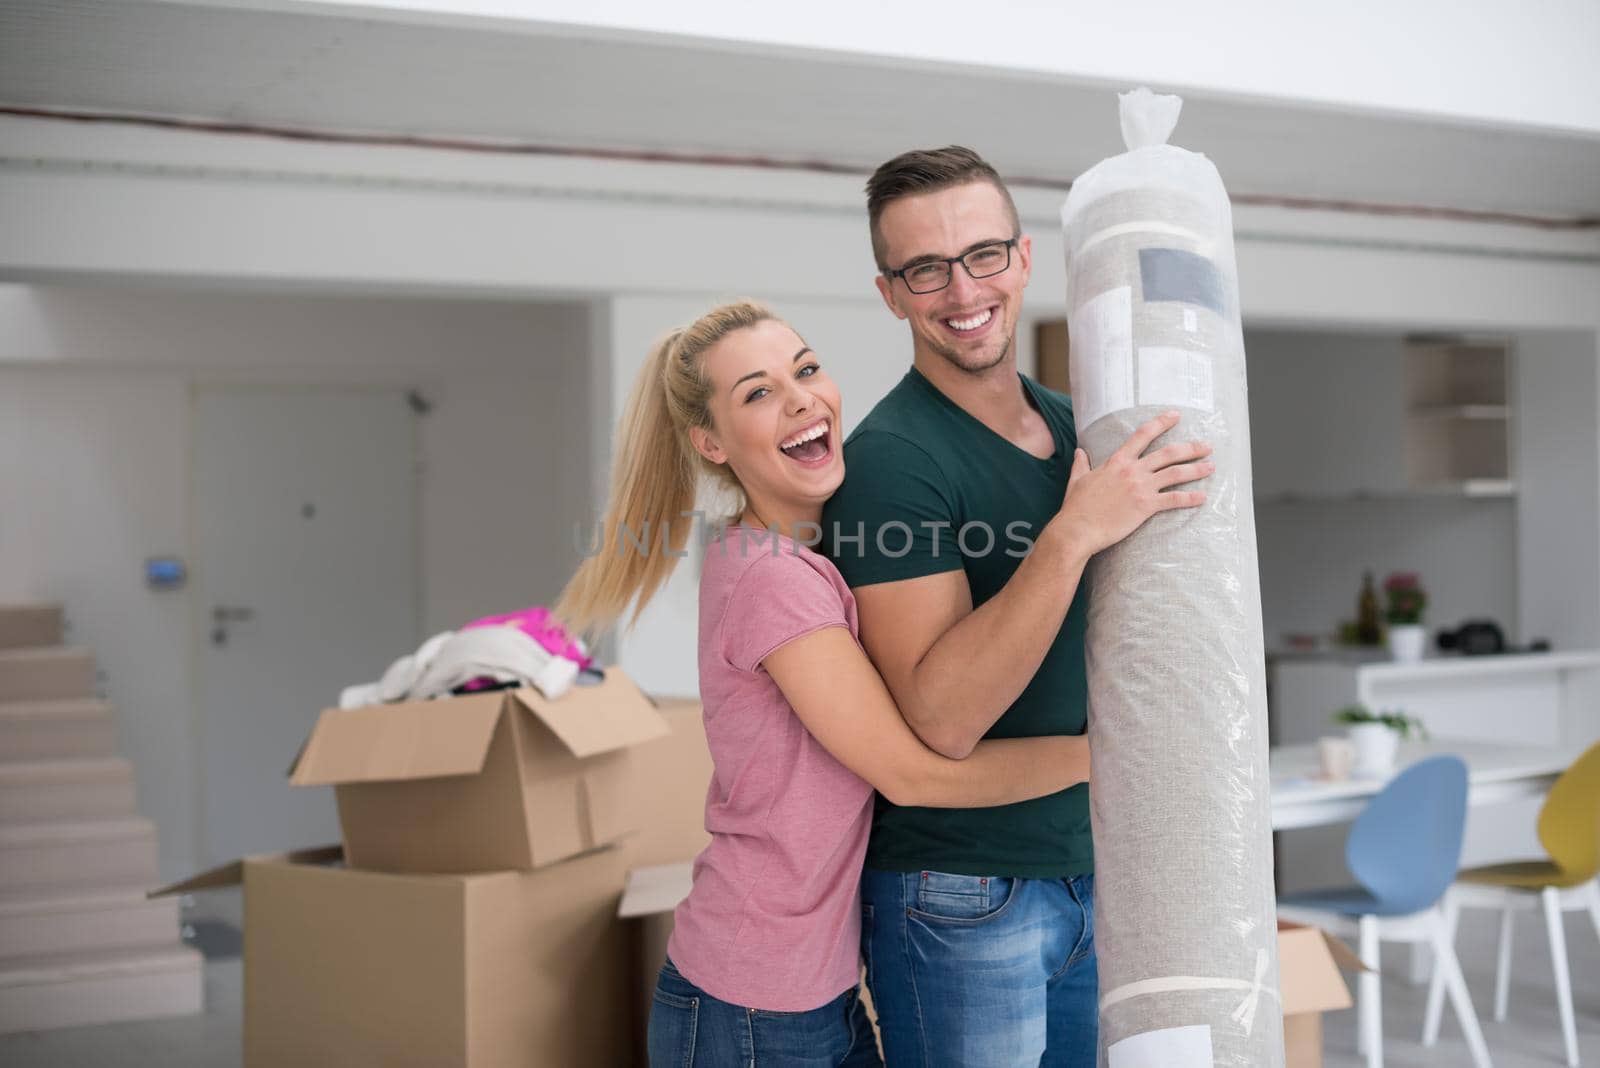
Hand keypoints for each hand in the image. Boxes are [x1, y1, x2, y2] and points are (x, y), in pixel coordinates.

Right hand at [1053, 411, 1212, 556]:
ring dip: (1196, 469)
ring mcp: (1141, 487)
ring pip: (1175, 473)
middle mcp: (1132, 470)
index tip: (1175, 415)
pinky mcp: (1145, 506)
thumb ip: (1080, 464)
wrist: (1078, 528)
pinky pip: (1173, 500)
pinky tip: (1202, 497)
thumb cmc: (1076, 507)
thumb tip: (1079, 452)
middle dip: (1190, 448)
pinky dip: (1190, 498)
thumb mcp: (1076, 480)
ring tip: (1211, 467)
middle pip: (1168, 453)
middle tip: (1206, 446)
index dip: (1161, 422)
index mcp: (1117, 461)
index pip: (1143, 434)